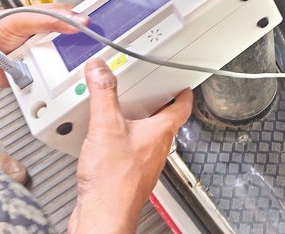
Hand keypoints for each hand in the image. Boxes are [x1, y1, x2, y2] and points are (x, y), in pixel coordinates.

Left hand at [0, 4, 88, 88]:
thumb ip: (50, 19)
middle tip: (96, 54)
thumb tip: (78, 20)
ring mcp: (37, 58)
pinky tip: (54, 84)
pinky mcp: (30, 77)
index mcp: (45, 20)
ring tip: (75, 70)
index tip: (104, 30)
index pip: (75, 19)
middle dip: (84, 51)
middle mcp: (44, 39)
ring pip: (63, 65)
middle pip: (73, 45)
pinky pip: (47, 83)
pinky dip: (51, 86)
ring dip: (68, 70)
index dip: (90, 24)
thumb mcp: (21, 18)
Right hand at [70, 59, 192, 233]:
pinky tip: (106, 143)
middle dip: (156, 106)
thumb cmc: (114, 180)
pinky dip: (123, 142)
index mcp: (161, 132)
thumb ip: (103, 94)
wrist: (104, 215)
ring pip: (148, 137)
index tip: (183, 84)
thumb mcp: (106, 126)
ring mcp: (145, 163)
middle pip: (164, 121)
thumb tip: (100, 70)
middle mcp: (157, 148)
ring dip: (138, 124)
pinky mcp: (130, 176)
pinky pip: (131, 152)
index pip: (182, 107)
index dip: (183, 93)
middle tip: (150, 93)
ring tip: (124, 113)